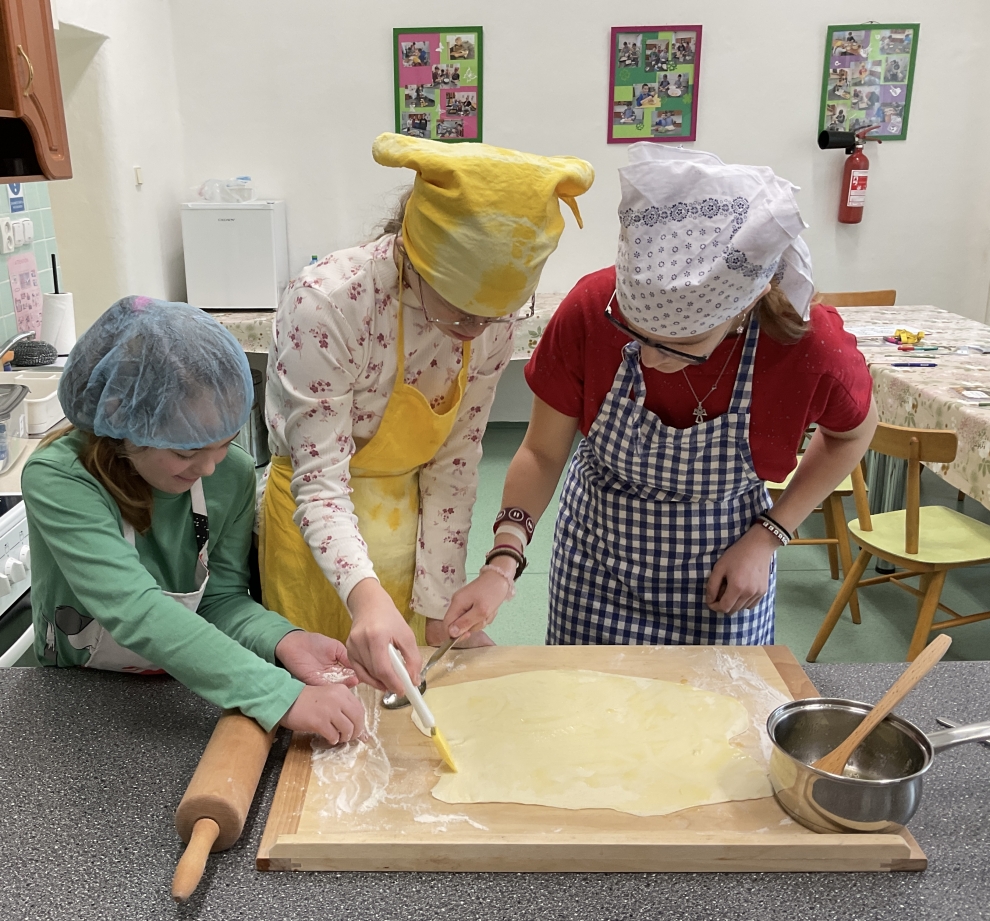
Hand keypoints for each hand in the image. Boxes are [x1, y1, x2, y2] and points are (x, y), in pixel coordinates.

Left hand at [275, 630, 358, 687]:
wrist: (295, 643)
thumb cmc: (315, 642)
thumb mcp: (336, 647)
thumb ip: (347, 657)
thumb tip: (359, 667)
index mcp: (339, 667)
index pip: (352, 674)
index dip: (360, 674)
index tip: (370, 674)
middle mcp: (333, 676)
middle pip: (347, 682)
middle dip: (355, 682)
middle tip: (363, 680)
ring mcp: (324, 681)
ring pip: (338, 687)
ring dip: (347, 686)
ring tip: (355, 681)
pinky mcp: (315, 684)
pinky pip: (327, 689)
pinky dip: (335, 689)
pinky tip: (344, 685)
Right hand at [280, 685, 366, 745]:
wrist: (287, 701)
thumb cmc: (308, 700)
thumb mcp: (330, 697)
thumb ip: (344, 709)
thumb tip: (362, 733)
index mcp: (342, 691)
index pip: (360, 710)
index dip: (361, 723)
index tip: (357, 731)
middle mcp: (338, 698)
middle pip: (357, 720)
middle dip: (356, 732)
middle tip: (349, 738)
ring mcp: (328, 710)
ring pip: (347, 729)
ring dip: (344, 738)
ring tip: (338, 738)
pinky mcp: (319, 721)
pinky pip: (333, 736)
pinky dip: (333, 740)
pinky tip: (328, 738)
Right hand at [345, 579, 421, 693]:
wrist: (370, 604)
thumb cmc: (390, 618)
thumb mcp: (407, 636)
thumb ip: (413, 659)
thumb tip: (413, 681)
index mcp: (376, 636)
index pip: (382, 668)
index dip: (393, 683)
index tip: (403, 690)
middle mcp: (360, 642)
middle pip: (374, 673)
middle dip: (388, 683)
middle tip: (400, 686)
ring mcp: (351, 646)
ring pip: (366, 674)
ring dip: (379, 681)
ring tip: (392, 679)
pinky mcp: (348, 650)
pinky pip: (359, 670)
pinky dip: (370, 677)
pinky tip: (379, 676)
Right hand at [441, 565, 512, 639]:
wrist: (501, 577)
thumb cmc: (492, 592)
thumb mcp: (481, 611)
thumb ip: (465, 622)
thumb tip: (451, 633)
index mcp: (457, 603)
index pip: (446, 625)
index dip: (454, 634)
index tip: (468, 635)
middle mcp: (457, 603)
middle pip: (458, 625)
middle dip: (472, 626)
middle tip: (484, 618)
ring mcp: (465, 603)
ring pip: (468, 622)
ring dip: (480, 621)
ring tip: (489, 612)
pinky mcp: (472, 603)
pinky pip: (475, 617)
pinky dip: (483, 616)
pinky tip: (490, 610)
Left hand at [705, 526, 778, 614]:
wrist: (758, 546)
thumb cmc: (736, 554)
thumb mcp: (719, 567)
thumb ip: (712, 586)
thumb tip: (710, 600)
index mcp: (737, 587)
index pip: (724, 608)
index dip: (714, 606)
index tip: (710, 601)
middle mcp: (749, 594)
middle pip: (732, 610)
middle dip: (723, 605)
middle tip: (719, 593)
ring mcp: (758, 593)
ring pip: (742, 608)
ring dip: (733, 604)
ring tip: (730, 589)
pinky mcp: (764, 591)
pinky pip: (751, 605)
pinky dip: (744, 603)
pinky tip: (740, 591)